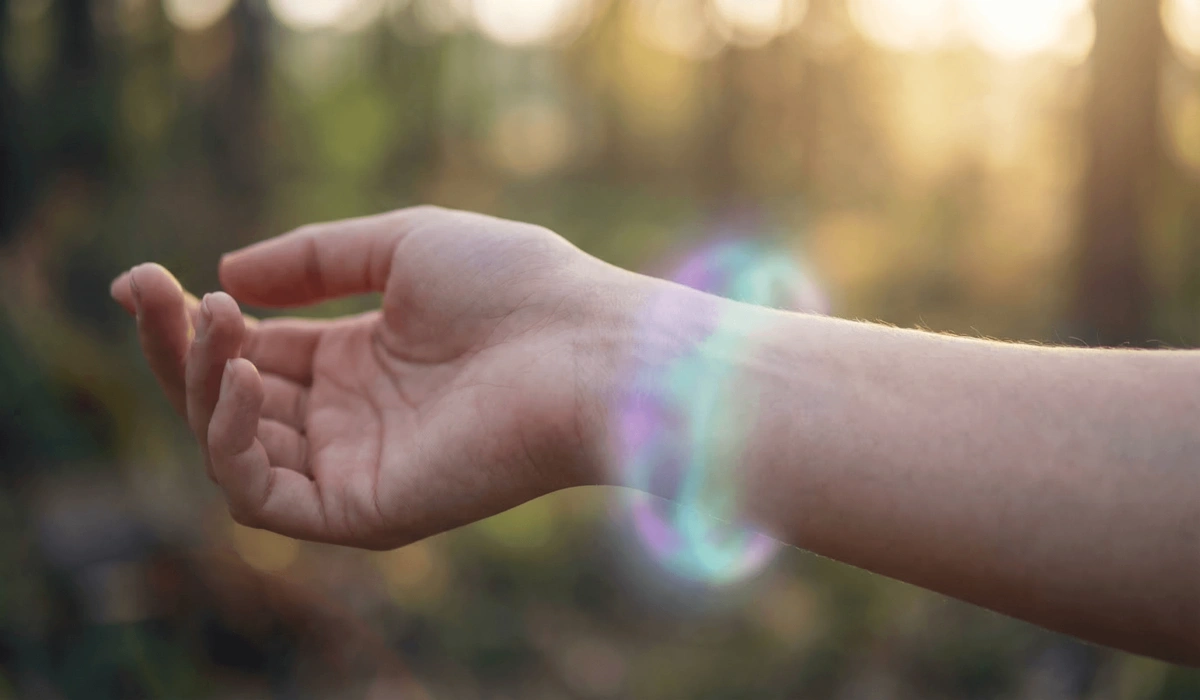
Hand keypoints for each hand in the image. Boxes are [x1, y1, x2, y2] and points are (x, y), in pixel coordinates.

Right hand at [112, 206, 628, 548]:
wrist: (588, 347)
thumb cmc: (517, 288)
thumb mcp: (402, 247)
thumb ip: (314, 260)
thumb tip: (225, 274)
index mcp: (359, 362)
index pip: (251, 351)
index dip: (193, 319)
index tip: (144, 278)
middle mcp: (349, 420)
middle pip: (227, 400)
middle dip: (175, 346)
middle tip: (144, 288)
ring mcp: (353, 468)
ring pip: (230, 446)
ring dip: (197, 382)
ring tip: (211, 319)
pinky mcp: (363, 512)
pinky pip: (262, 494)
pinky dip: (230, 439)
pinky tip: (240, 375)